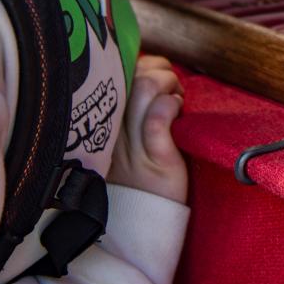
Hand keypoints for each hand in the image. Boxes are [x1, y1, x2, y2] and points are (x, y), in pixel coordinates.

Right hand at [108, 55, 186, 203]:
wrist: (144, 219)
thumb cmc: (143, 172)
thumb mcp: (127, 137)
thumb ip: (132, 106)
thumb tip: (151, 69)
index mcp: (105, 121)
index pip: (115, 72)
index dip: (141, 63)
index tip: (155, 75)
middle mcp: (114, 128)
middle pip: (131, 75)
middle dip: (159, 70)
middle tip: (173, 89)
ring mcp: (133, 142)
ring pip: (144, 88)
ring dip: (168, 84)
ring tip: (177, 99)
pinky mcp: (155, 156)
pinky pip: (157, 117)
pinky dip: (172, 105)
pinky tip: (178, 113)